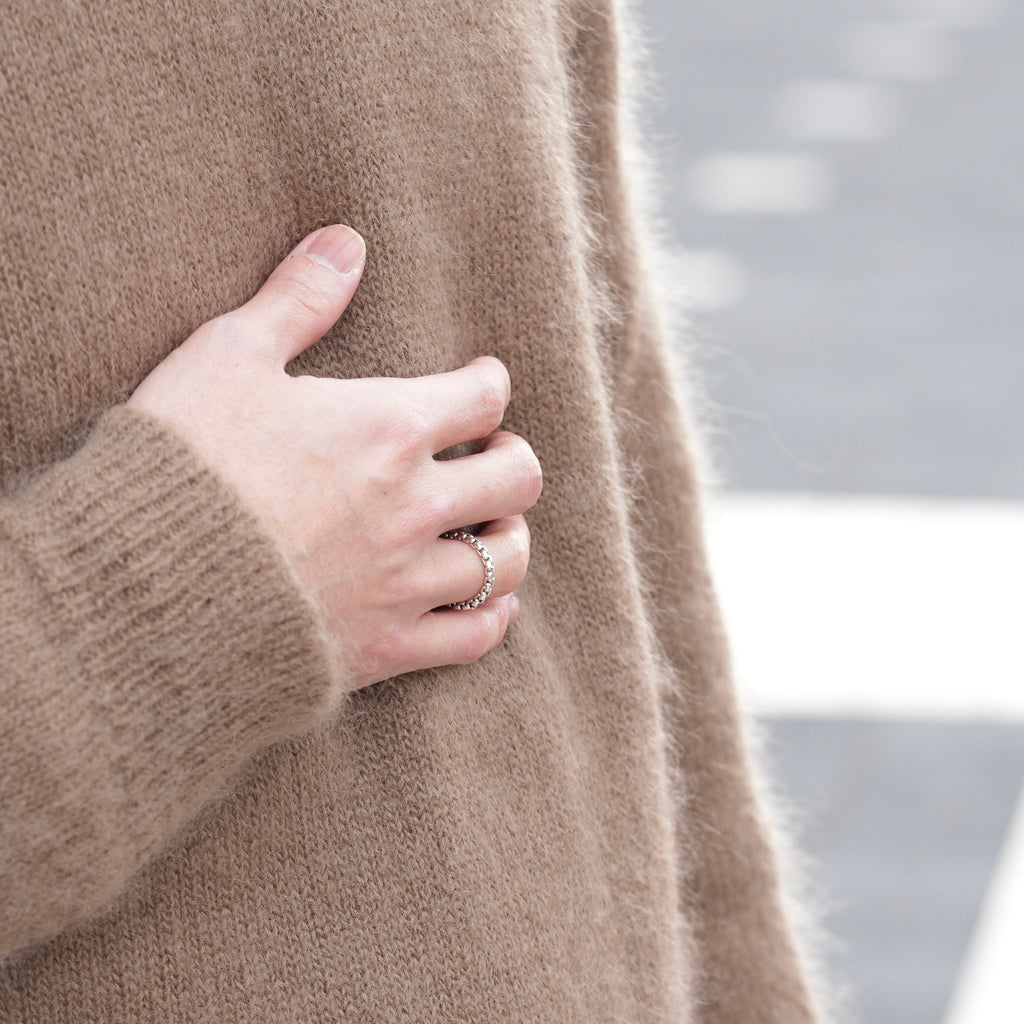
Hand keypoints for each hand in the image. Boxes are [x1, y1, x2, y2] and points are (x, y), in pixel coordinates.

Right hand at [128, 224, 541, 688]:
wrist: (142, 589)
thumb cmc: (182, 464)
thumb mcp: (227, 358)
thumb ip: (297, 299)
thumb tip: (346, 240)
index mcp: (388, 429)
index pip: (482, 397)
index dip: (490, 382)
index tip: (483, 380)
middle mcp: (414, 505)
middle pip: (518, 478)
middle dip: (514, 459)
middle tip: (494, 454)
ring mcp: (405, 581)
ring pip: (507, 560)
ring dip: (510, 537)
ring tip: (494, 526)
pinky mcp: (386, 646)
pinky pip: (472, 637)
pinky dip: (491, 617)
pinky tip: (489, 603)